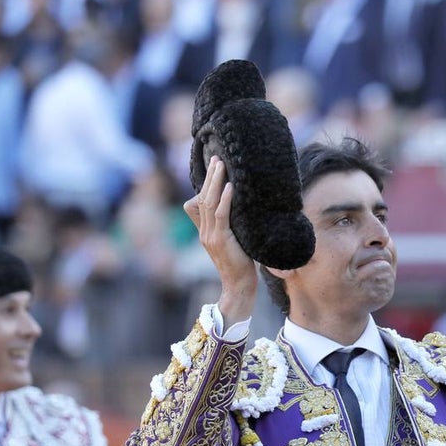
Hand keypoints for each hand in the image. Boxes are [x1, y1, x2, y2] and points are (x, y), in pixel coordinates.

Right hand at [184, 155, 256, 325]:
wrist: (239, 287)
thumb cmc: (242, 266)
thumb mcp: (236, 242)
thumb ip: (233, 227)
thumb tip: (245, 209)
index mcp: (206, 232)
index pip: (201, 202)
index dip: (206, 184)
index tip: (214, 167)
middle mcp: (205, 232)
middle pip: (203, 198)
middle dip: (210, 176)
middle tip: (217, 158)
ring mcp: (210, 236)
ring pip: (209, 203)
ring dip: (216, 182)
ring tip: (222, 165)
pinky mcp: (220, 240)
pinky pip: (221, 216)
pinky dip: (225, 200)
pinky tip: (230, 186)